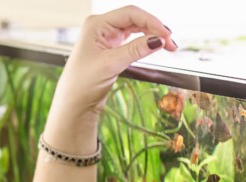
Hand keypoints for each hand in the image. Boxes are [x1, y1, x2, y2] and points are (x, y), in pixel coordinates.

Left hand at [44, 5, 176, 152]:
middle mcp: (100, 26)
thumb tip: (159, 40)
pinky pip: (132, 39)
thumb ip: (135, 50)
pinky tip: (155, 47)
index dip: (151, 22)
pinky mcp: (110, 47)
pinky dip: (145, 43)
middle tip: (172, 44)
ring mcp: (106, 36)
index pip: (130, 13)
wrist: (73, 104)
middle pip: (135, 19)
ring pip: (135, 28)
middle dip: (154, 29)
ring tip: (168, 47)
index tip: (166, 36)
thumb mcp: (111, 64)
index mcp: (96, 24)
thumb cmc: (82, 84)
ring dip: (152, 35)